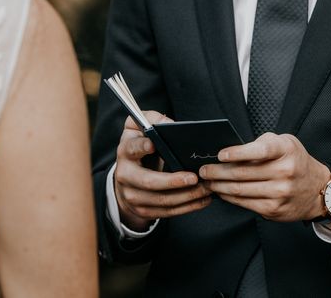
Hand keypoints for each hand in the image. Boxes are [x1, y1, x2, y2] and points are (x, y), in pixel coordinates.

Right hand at [114, 110, 211, 231]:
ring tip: (205, 189)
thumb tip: (169, 122)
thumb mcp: (138, 129)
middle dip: (172, 181)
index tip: (154, 144)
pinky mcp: (143, 210)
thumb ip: (151, 119)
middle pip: (148, 181)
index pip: (131, 148)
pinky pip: (167, 212)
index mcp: (125, 152)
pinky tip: (202, 200)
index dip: (141, 147)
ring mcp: (133, 196)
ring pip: (161, 200)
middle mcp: (125, 175)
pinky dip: (187, 207)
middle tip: (193, 177)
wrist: (126, 178)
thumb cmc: (137, 148)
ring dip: (186, 196)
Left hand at [198, 132, 330, 222]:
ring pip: (241, 190)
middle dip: (218, 172)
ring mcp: (280, 193)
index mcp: (286, 150)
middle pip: (243, 173)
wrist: (317, 189)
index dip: (237, 152)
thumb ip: (261, 143)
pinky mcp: (275, 209)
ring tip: (207, 182)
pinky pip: (246, 203)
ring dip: (219, 186)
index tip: (220, 154)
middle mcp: (285, 172)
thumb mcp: (283, 143)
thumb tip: (230, 151)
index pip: (260, 150)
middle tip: (203, 170)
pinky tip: (221, 193)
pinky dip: (229, 198)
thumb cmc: (294, 160)